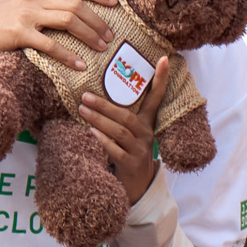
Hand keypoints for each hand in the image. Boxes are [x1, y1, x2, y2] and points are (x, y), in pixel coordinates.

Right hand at [0, 0, 117, 77]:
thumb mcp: (22, 3)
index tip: (114, 2)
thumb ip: (44, 2)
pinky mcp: (20, 33)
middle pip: (77, 4)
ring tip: (102, 47)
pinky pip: (51, 44)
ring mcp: (28, 14)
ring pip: (69, 20)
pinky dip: (68, 55)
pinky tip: (79, 65)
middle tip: (111, 35)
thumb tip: (72, 9)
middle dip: (99, 20)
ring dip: (90, 34)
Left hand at [79, 57, 168, 206]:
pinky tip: (92, 132)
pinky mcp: (131, 165)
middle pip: (127, 116)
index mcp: (147, 124)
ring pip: (120, 131)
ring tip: (82, 110)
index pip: (157, 98)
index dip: (161, 79)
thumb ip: (120, 117)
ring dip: (100, 120)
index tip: (164, 59)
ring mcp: (139, 151)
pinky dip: (103, 141)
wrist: (137, 187)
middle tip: (86, 96)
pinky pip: (116, 150)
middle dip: (105, 105)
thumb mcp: (129, 134)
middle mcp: (146, 135)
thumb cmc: (127, 154)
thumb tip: (96, 93)